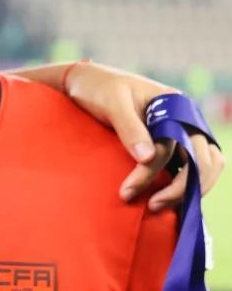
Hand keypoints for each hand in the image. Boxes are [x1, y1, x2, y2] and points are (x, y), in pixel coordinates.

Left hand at [62, 62, 223, 210]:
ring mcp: (181, 133)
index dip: (155, 171)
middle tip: (150, 206)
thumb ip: (130, 128)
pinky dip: (184, 185)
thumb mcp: (112, 103)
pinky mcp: (171, 145)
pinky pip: (189, 168)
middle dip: (181, 188)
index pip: (180, 145)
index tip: (127, 191)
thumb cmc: (100, 89)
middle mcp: (186, 121)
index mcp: (177, 106)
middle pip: (202, 160)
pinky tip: (165, 200)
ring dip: (187, 189)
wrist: (87, 84)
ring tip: (156, 206)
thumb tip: (148, 158)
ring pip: (203, 166)